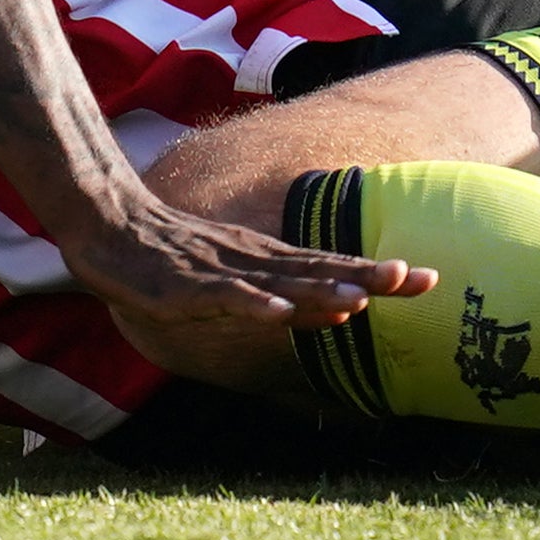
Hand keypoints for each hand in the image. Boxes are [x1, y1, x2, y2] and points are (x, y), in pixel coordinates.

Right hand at [58, 182, 429, 359]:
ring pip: (279, 282)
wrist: (110, 226)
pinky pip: (224, 297)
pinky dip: (252, 304)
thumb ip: (289, 291)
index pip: (334, 265)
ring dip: (319, 290)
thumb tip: (347, 306)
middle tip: (420, 280)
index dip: (380, 273)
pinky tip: (277, 313)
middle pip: (320, 269)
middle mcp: (256, 261)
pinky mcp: (187, 285)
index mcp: (270, 260)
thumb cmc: (175, 254)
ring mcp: (222, 271)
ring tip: (359, 302)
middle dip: (369, 277)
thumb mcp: (240, 274)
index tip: (429, 278)